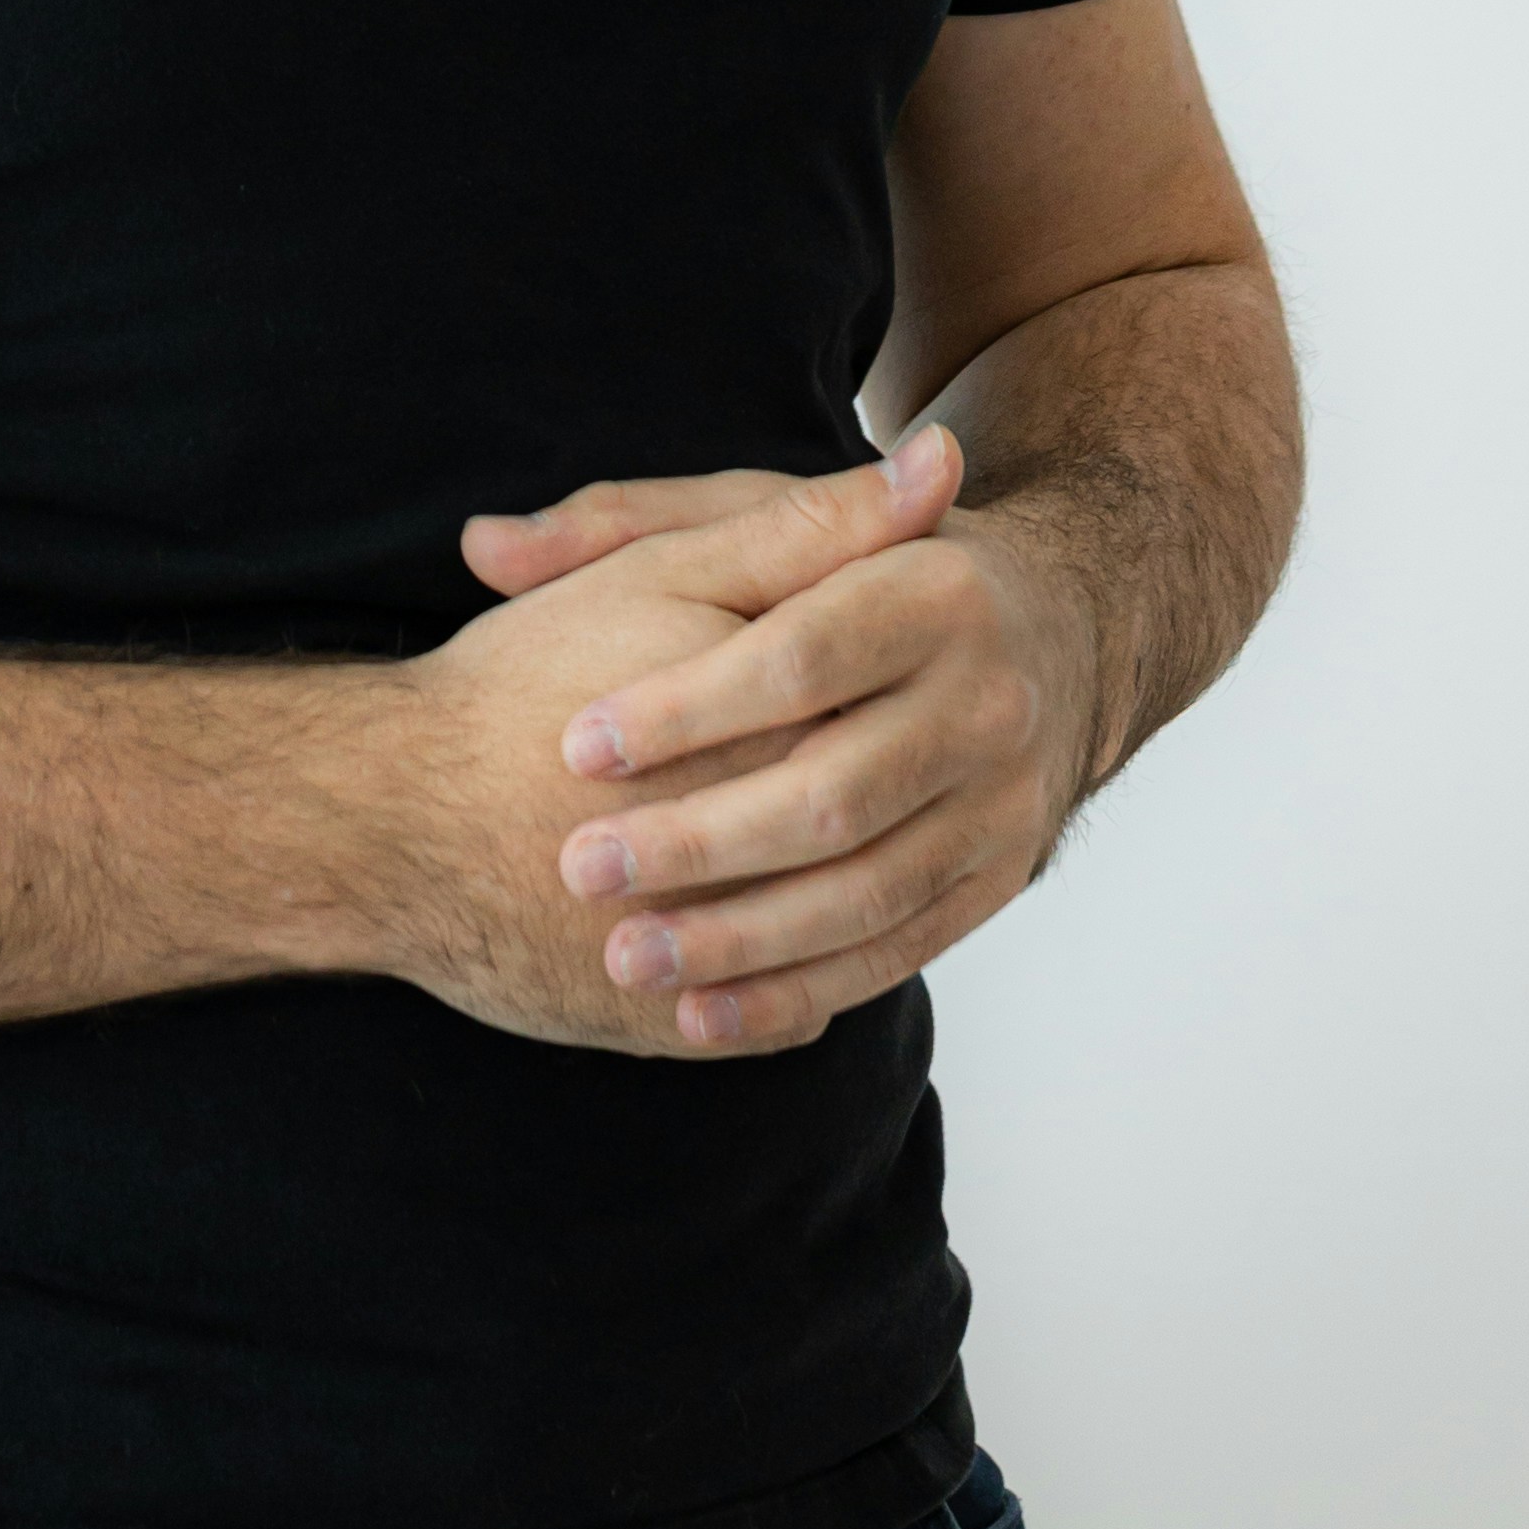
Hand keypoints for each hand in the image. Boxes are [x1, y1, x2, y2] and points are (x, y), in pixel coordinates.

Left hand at [453, 436, 1094, 1053]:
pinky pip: (894, 953)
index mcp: (933, 587)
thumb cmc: (853, 570)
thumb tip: (482, 547)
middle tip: (581, 867)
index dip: (686, 706)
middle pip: (834, 789)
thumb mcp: (758, 514)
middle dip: (701, 840)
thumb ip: (622, 524)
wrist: (1046, 633)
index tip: (577, 744)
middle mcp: (987, 699)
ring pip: (865, 890)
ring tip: (623, 956)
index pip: (799, 656)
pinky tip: (698, 1013)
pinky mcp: (998, 881)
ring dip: (740, 940)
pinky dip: (795, 992)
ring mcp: (1004, 801)